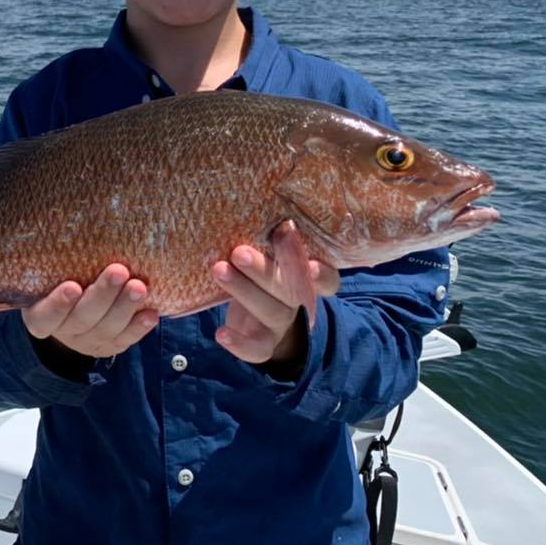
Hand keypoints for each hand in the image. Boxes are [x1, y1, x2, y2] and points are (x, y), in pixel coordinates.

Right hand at [22, 264, 159, 358]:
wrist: (70, 301)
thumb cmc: (57, 276)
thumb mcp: (49, 269)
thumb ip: (55, 257)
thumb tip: (65, 221)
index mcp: (39, 314)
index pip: (44, 316)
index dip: (58, 304)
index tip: (72, 286)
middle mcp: (63, 331)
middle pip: (81, 319)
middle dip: (102, 295)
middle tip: (118, 271)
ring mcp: (87, 341)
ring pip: (106, 329)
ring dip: (124, 308)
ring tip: (139, 287)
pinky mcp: (110, 344)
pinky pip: (125, 339)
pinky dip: (138, 327)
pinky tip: (151, 314)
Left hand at [213, 223, 340, 366]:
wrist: (262, 317)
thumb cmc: (264, 269)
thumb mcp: (270, 253)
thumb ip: (270, 237)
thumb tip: (251, 194)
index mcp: (307, 276)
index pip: (327, 277)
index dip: (320, 270)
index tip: (303, 254)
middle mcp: (299, 299)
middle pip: (289, 288)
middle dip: (263, 270)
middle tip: (238, 252)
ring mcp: (282, 323)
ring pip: (271, 311)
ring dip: (244, 291)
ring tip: (218, 270)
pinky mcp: (265, 343)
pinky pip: (258, 349)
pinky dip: (240, 344)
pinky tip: (221, 333)